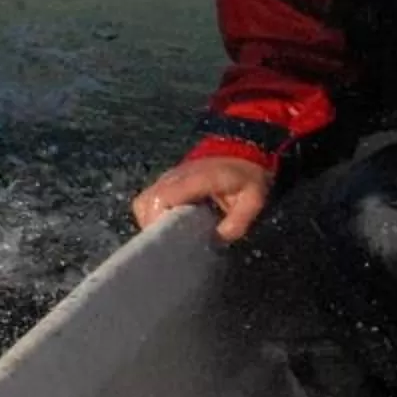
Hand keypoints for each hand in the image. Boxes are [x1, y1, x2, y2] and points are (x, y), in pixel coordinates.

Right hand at [130, 156, 273, 242]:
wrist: (242, 152)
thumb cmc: (246, 177)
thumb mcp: (253, 200)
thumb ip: (238, 221)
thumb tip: (216, 240)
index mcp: (195, 180)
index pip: (162, 199)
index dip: (159, 221)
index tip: (170, 241)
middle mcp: (174, 177)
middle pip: (145, 203)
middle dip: (152, 226)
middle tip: (170, 244)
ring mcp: (167, 178)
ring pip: (142, 202)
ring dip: (150, 221)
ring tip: (169, 237)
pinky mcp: (165, 182)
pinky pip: (147, 200)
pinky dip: (152, 215)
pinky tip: (169, 226)